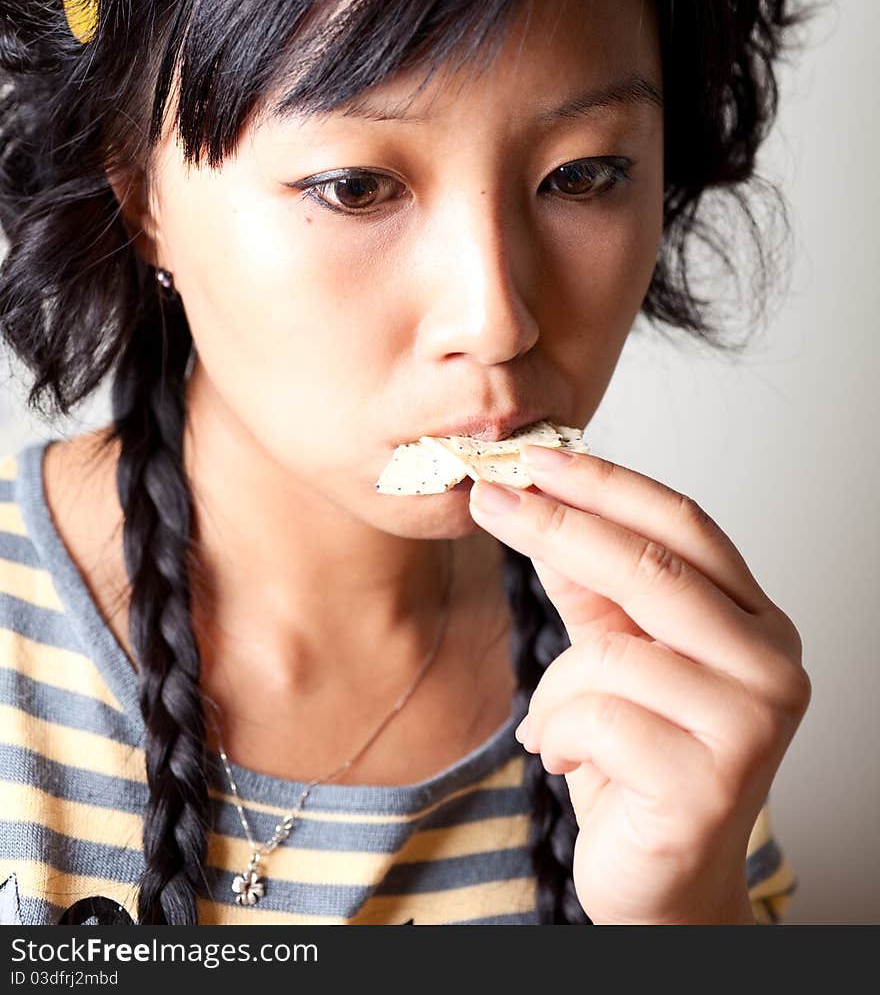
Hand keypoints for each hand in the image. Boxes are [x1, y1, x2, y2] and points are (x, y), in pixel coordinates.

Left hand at [467, 444, 810, 924]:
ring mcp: (752, 726)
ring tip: (556, 722)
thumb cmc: (641, 763)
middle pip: (655, 568)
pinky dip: (560, 733)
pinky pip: (599, 719)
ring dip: (558, 685)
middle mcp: (773, 664)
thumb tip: (535, 496)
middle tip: (490, 497)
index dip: (605, 484)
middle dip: (560, 526)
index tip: (532, 456)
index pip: (683, 525)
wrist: (661, 885)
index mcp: (757, 621)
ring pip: (616, 652)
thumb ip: (590, 583)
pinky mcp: (712, 786)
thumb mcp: (613, 655)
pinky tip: (567, 758)